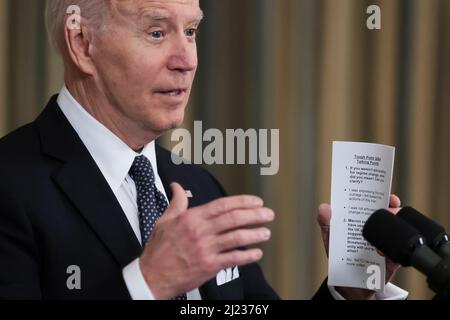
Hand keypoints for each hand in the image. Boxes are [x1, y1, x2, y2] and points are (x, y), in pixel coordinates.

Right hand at [139, 183, 274, 299]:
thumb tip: (177, 186)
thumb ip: (177, 202)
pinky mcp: (209, 266)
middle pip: (234, 219)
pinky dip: (247, 256)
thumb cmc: (159, 250)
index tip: (256, 202)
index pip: (222, 205)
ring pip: (236, 238)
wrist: (151, 276)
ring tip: (266, 232)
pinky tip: (256, 253)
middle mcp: (200, 232)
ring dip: (254, 234)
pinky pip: (233, 259)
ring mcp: (205, 249)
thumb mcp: (164, 220)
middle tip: (268, 214)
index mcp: (192, 218)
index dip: (243, 202)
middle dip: (254, 215)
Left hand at [317, 195, 401, 299]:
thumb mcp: (330, 237)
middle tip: (390, 207)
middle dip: (393, 208)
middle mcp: (377, 228)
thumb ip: (326, 222)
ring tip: (383, 230)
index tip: (385, 194)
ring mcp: (385, 243)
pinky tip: (380, 252)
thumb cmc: (339, 255)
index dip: (382, 196)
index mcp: (363, 220)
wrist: (348, 282)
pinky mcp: (391, 259)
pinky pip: (397, 252)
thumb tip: (324, 207)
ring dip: (394, 226)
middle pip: (391, 213)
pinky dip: (390, 251)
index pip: (376, 203)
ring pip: (398, 230)